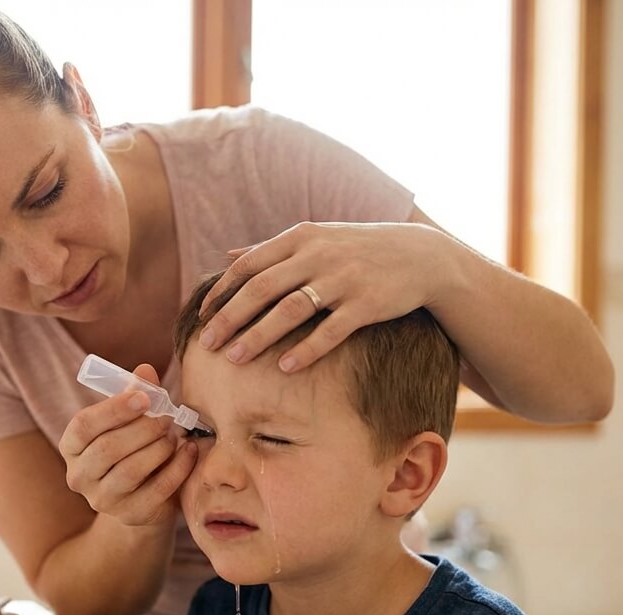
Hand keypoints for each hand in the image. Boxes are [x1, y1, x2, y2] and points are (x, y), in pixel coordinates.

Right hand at [59, 363, 197, 526]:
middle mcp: (79, 476)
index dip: (113, 409)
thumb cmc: (133, 447)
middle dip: (142, 429)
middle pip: (107, 449)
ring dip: (158, 447)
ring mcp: (102, 500)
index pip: (83, 426)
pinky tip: (189, 450)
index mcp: (71, 446)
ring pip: (130, 470)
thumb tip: (146, 371)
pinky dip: (177, 467)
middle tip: (167, 416)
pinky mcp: (131, 515)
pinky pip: (157, 489)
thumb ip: (136, 393)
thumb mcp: (130, 420)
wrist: (145, 497)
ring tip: (174, 434)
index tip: (144, 397)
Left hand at [199, 221, 451, 372]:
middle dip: (230, 318)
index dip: (222, 292)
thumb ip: (271, 250)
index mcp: (300, 238)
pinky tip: (285, 368)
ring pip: (291, 309)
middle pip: (262, 288)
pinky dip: (306, 350)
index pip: (249, 265)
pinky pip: (331, 330)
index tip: (202, 317)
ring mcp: (344, 279)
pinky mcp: (367, 304)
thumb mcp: (314, 239)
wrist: (419, 256)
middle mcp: (318, 255)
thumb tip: (227, 256)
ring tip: (234, 359)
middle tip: (207, 344)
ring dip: (259, 336)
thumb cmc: (356, 250)